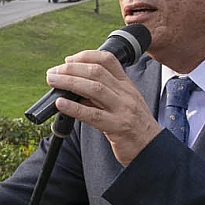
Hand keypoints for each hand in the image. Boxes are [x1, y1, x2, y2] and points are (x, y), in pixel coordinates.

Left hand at [46, 50, 162, 164]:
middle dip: (71, 69)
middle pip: (97, 72)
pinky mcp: (118, 127)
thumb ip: (101, 94)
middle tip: (53, 72)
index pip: (107, 60)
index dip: (86, 56)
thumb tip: (74, 87)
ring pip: (94, 88)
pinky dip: (74, 108)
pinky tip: (61, 104)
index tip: (68, 60)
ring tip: (53, 81)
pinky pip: (93, 115)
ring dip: (69, 82)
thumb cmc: (133, 126)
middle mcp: (125, 93)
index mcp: (126, 85)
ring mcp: (123, 109)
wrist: (152, 148)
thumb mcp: (122, 103)